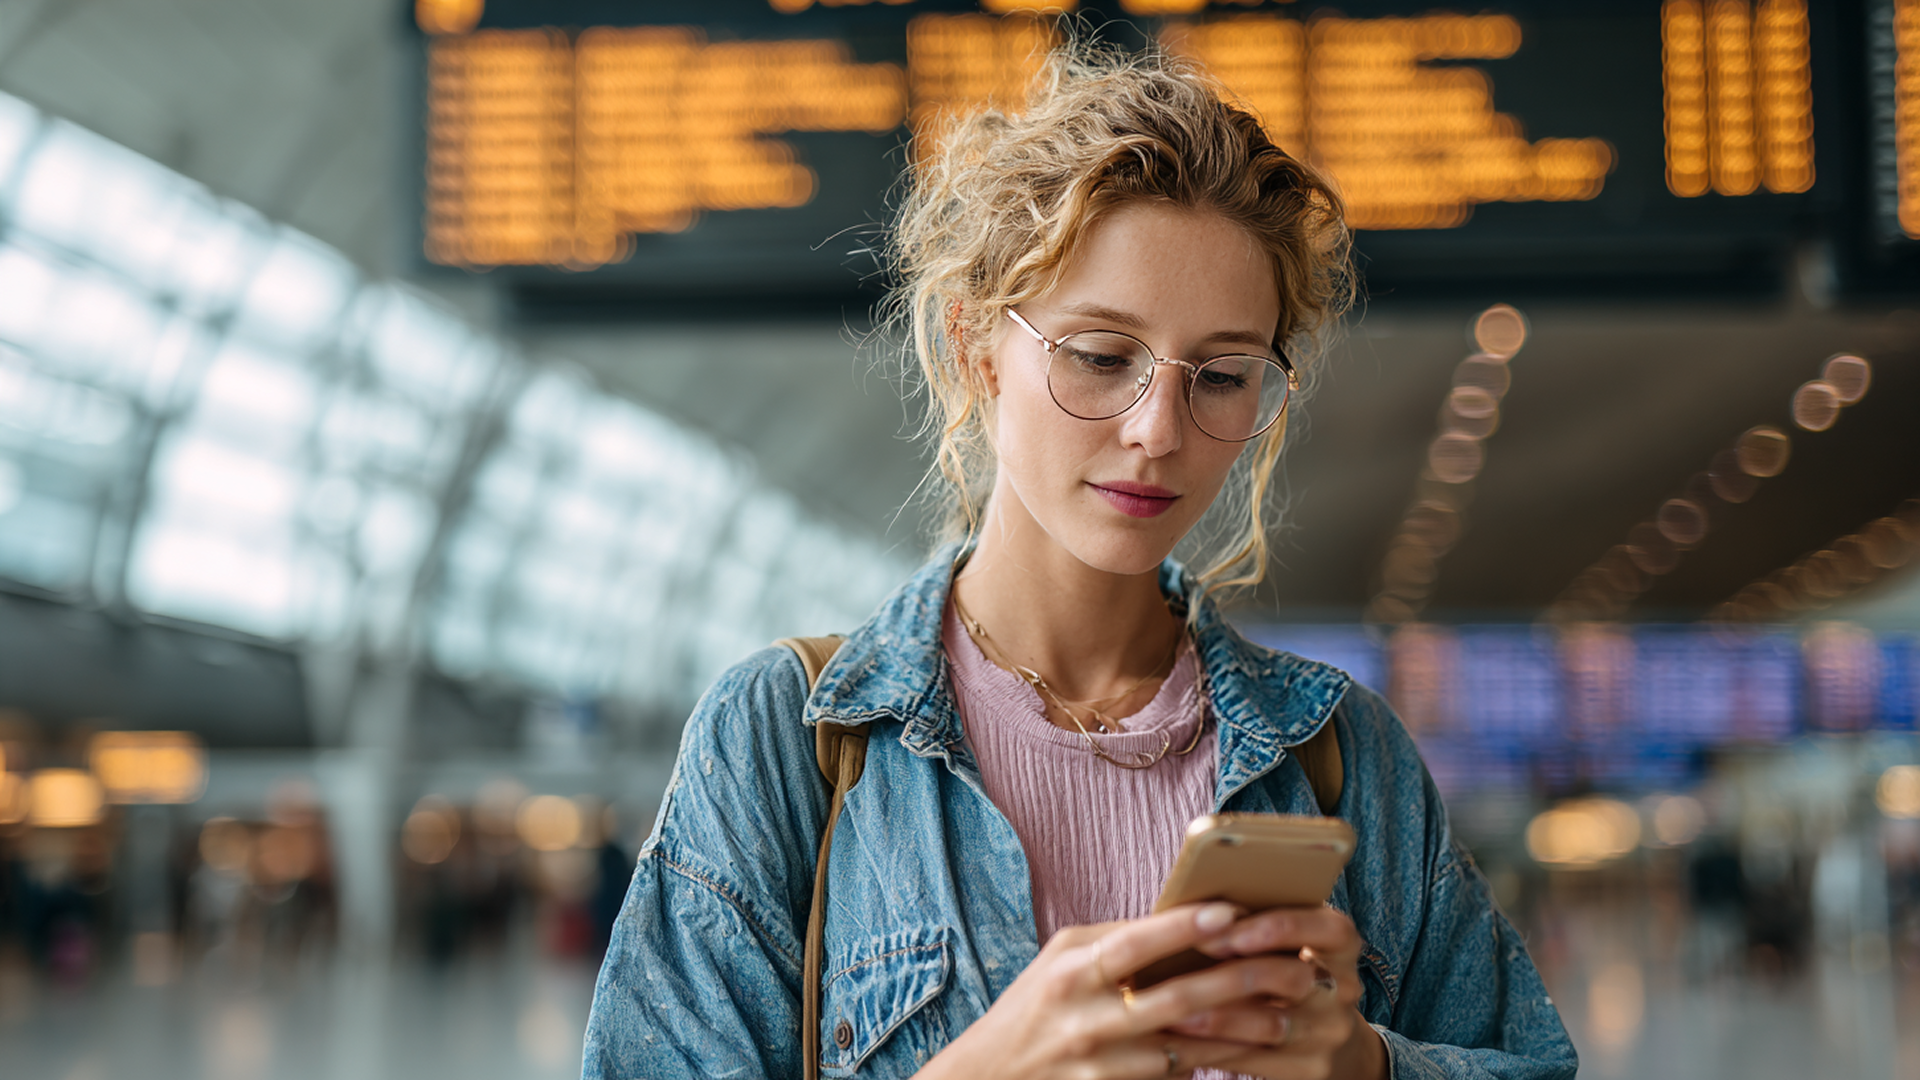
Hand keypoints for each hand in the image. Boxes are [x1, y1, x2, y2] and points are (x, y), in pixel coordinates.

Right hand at [918, 903, 1282, 1078]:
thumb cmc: (1031, 1007)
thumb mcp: (1059, 961)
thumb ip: (1114, 940)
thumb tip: (1181, 916)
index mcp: (1069, 972)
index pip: (1132, 945)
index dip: (1181, 928)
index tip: (1229, 912)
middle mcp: (1085, 1019)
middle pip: (1173, 999)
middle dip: (1235, 983)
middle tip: (1285, 968)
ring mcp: (1101, 1065)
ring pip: (1186, 1046)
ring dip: (1239, 1033)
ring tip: (1281, 1017)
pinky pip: (1175, 1077)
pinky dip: (1213, 1062)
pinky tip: (1247, 1051)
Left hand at [1164, 906, 1386, 1079]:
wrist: (1330, 1041)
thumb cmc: (1286, 972)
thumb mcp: (1288, 944)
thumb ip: (1255, 924)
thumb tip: (1187, 910)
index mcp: (1340, 943)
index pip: (1324, 927)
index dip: (1275, 926)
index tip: (1222, 922)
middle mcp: (1343, 988)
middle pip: (1291, 977)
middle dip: (1232, 972)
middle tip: (1183, 969)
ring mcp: (1330, 1032)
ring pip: (1269, 1024)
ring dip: (1214, 1016)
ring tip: (1168, 1008)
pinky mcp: (1312, 1070)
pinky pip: (1255, 1059)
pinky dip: (1211, 1049)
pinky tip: (1177, 1042)